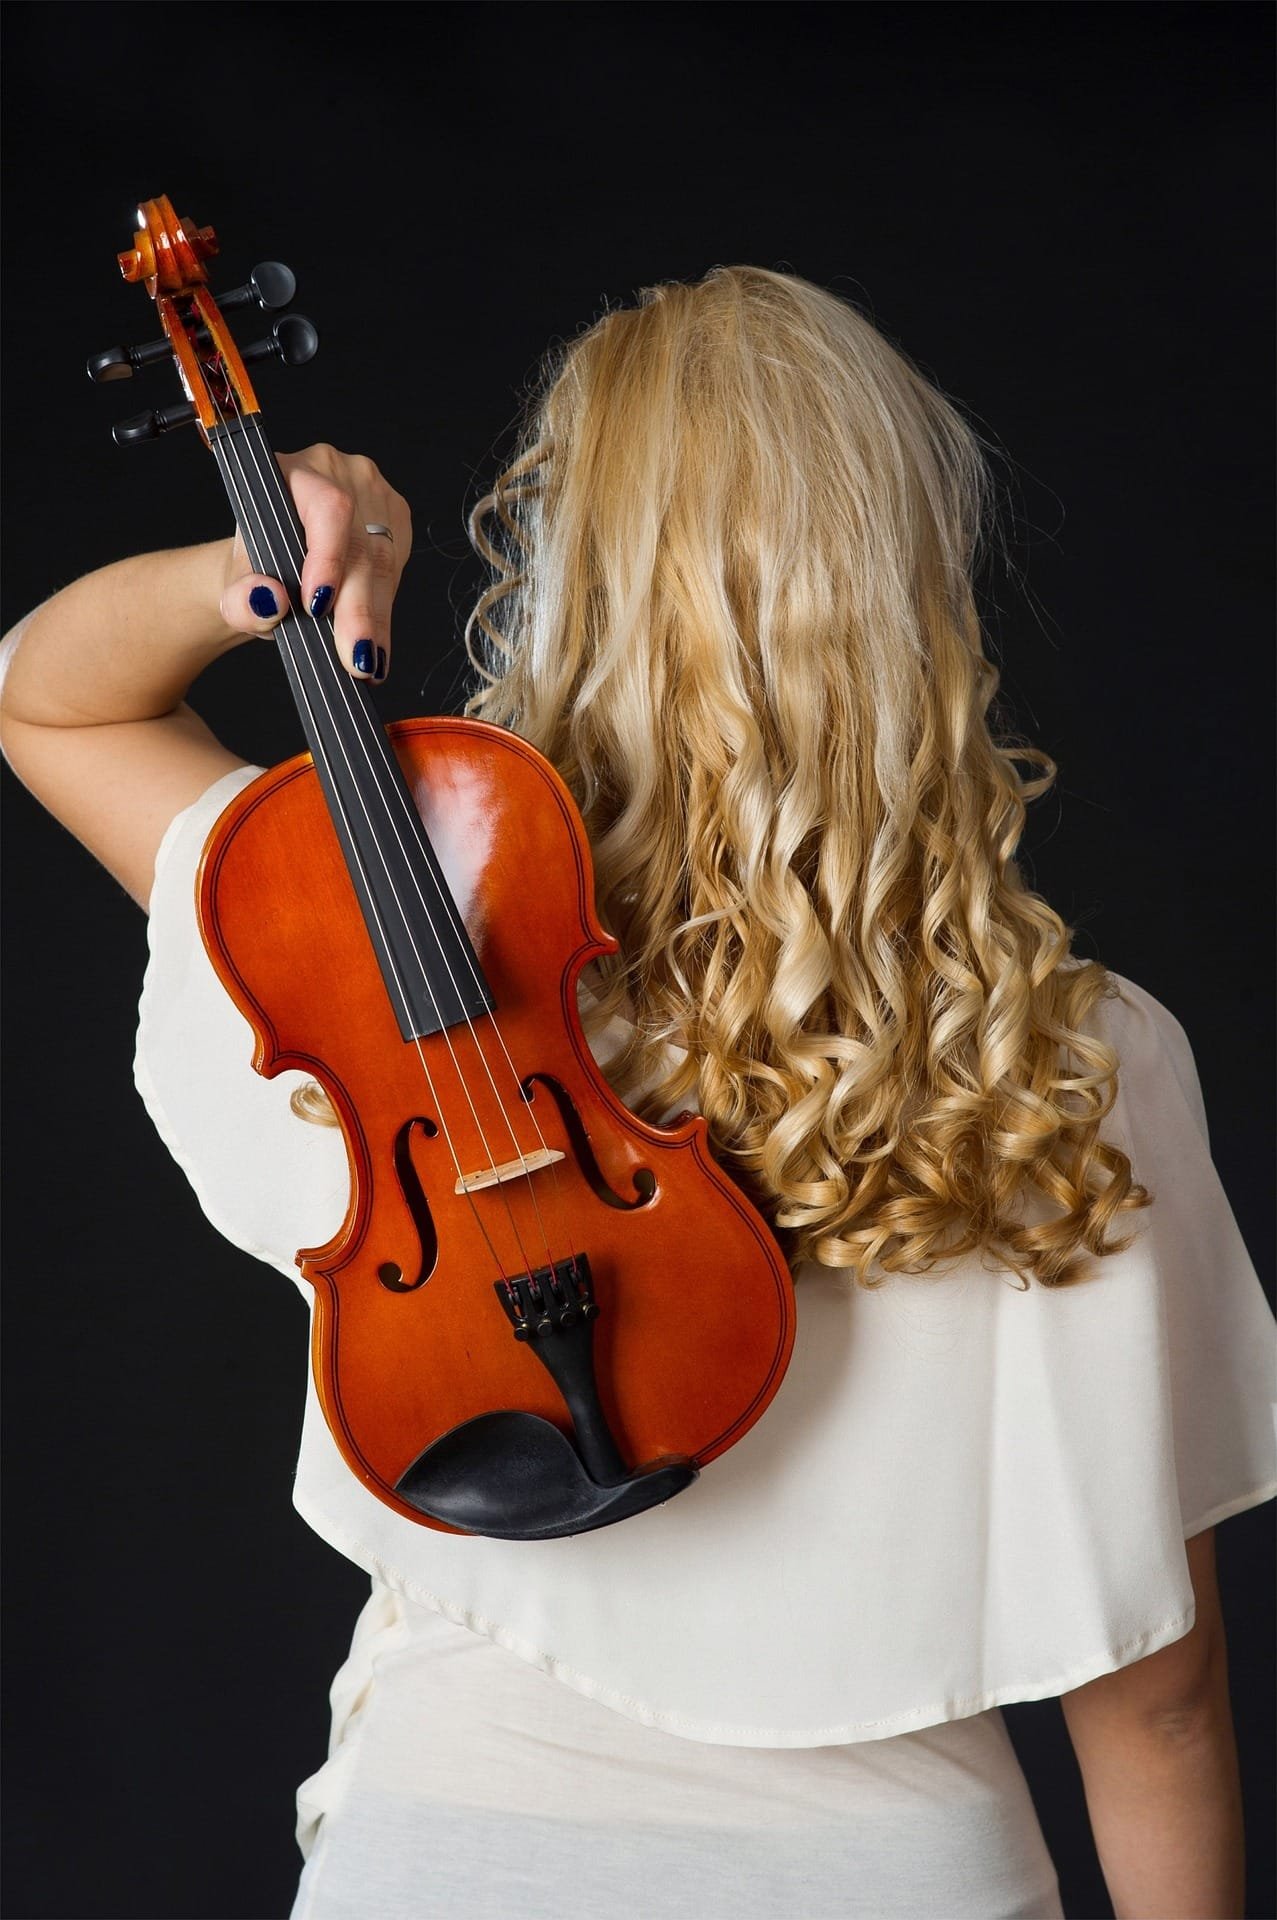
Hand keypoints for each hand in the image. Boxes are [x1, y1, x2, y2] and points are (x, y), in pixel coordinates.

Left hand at [218, 444, 411, 682]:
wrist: (271, 569)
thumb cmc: (256, 572)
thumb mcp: (237, 590)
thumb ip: (242, 599)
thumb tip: (267, 600)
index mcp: (289, 472)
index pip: (326, 507)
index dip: (328, 557)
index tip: (319, 607)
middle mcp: (334, 471)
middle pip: (360, 543)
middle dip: (358, 609)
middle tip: (355, 658)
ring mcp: (370, 490)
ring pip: (384, 560)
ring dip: (377, 617)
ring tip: (367, 662)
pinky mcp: (393, 516)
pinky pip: (396, 567)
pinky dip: (384, 610)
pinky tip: (376, 644)